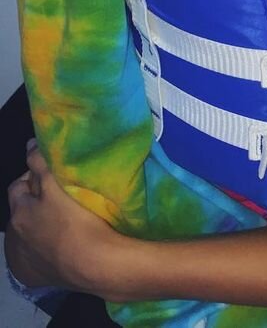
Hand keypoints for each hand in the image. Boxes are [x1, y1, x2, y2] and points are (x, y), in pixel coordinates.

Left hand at [5, 143, 119, 295]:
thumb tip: (30, 145)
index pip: (18, 186)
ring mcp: (24, 259)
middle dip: (34, 201)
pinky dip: (38, 247)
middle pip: (21, 210)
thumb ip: (41, 164)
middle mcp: (15, 238)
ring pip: (26, 233)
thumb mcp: (58, 186)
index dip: (33, 177)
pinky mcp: (35, 276)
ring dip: (36, 224)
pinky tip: (54, 243)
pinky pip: (32, 256)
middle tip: (59, 195)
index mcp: (19, 213)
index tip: (52, 174)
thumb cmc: (79, 221)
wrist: (96, 264)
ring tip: (60, 218)